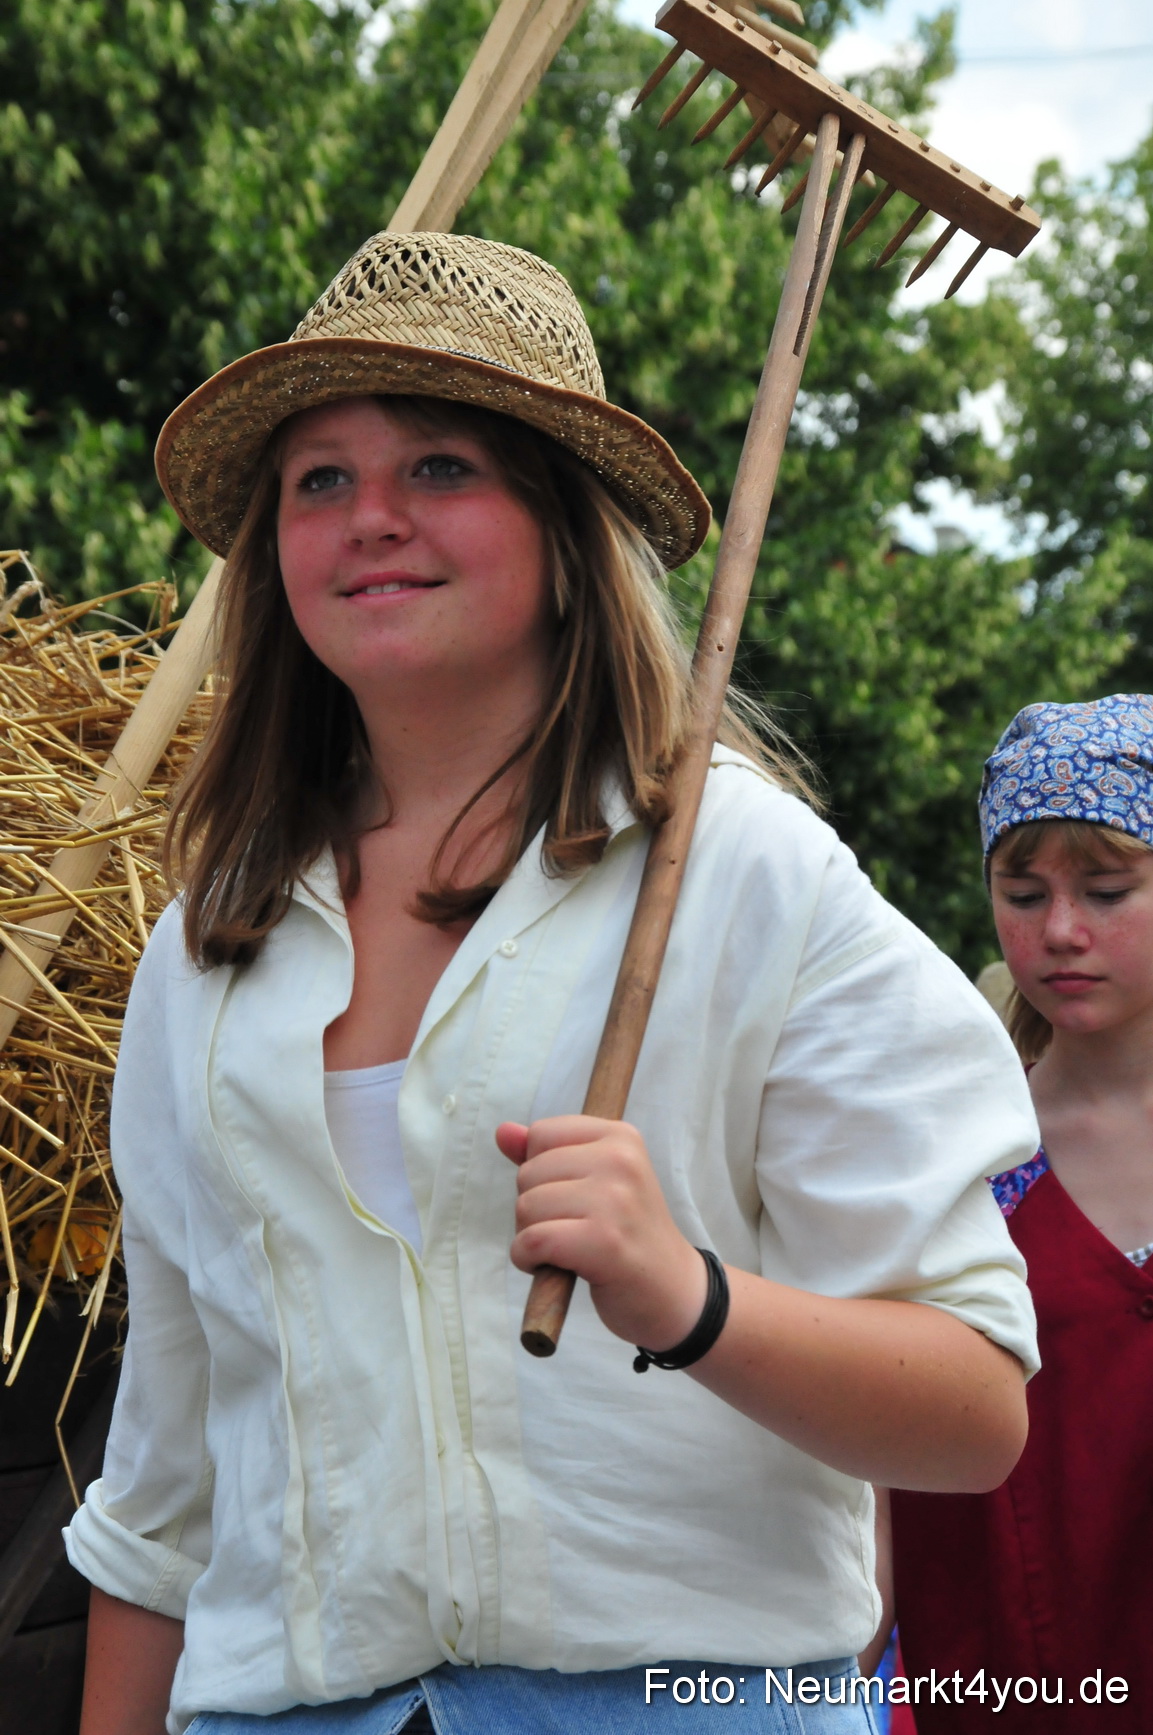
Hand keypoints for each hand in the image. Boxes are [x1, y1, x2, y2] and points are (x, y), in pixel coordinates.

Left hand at [496, 1115, 706, 1350]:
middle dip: (534, 1208)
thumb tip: (503, 1132)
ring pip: (526, 1207)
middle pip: (528, 1173)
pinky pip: (533, 1240)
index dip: (540, 1172)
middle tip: (570, 1229)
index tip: (570, 1196)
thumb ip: (547, 1154)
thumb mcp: (596, 1182)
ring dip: (530, 1236)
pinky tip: (552, 1266)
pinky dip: (528, 1259)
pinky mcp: (603, 1241)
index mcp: (620, 1137)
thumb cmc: (628, 1234)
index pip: (541, 1134)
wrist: (674, 1290)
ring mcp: (614, 1200)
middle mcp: (620, 1160)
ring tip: (566, 1248)